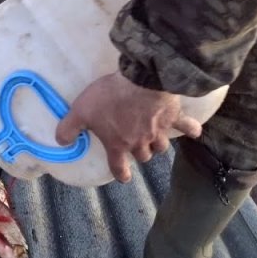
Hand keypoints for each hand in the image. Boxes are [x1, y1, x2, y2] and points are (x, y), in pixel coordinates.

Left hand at [55, 73, 202, 182]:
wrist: (142, 80)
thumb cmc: (110, 98)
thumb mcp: (81, 111)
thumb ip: (69, 128)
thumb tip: (61, 142)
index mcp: (118, 144)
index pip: (119, 168)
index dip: (121, 174)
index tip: (124, 176)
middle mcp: (141, 143)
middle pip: (143, 156)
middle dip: (139, 153)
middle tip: (134, 143)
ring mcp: (159, 132)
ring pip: (161, 146)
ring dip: (158, 144)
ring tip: (154, 136)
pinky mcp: (174, 117)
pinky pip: (186, 127)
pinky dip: (191, 130)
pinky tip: (195, 132)